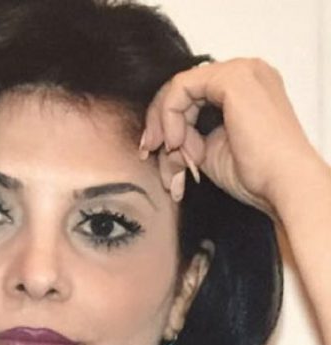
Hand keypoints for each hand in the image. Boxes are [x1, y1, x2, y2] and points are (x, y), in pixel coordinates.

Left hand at [140, 58, 320, 217]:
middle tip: (149, 152)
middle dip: (159, 124)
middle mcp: (246, 72)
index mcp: (246, 88)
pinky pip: (181, 88)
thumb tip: (154, 139)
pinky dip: (170, 116)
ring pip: (178, 89)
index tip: (152, 150)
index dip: (165, 121)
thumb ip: (186, 134)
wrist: (283, 184)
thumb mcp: (208, 150)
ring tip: (175, 156)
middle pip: (182, 89)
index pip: (192, 94)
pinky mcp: (233, 78)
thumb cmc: (255, 174)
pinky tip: (177, 143)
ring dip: (166, 125)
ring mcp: (242, 71)